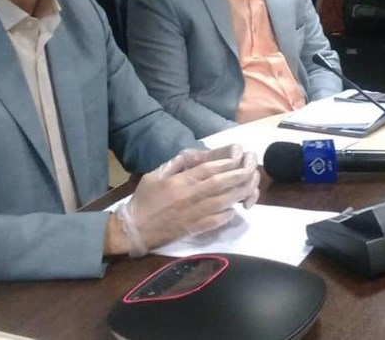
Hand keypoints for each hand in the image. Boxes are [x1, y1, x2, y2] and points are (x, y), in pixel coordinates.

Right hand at [110, 148, 258, 256]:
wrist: (134, 229)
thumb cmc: (143, 200)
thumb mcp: (154, 176)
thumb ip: (172, 165)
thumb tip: (189, 156)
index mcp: (180, 181)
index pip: (208, 169)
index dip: (225, 163)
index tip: (238, 159)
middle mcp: (190, 196)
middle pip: (220, 184)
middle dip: (238, 176)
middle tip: (250, 171)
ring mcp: (193, 213)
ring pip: (222, 202)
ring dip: (238, 194)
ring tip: (250, 187)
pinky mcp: (194, 228)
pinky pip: (216, 221)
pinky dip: (227, 214)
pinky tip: (235, 209)